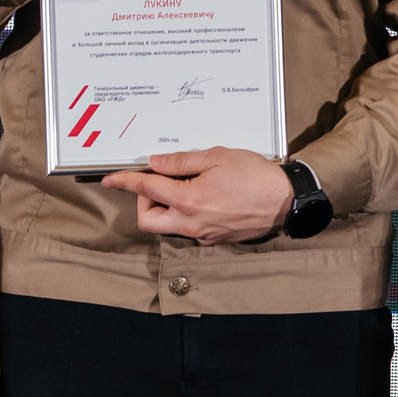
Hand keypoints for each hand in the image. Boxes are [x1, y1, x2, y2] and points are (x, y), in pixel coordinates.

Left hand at [100, 149, 293, 244]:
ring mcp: (203, 234)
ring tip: (185, 186)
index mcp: (190, 200)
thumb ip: (181, 161)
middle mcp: (192, 222)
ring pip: (168, 226)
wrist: (285, 200)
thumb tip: (156, 163)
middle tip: (159, 182)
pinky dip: (184, 213)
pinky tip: (201, 196)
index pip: (147, 190)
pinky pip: (187, 229)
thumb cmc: (256, 176)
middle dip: (145, 201)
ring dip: (165, 207)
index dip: (126, 182)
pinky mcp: (214, 239)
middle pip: (149, 220)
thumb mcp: (217, 157)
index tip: (111, 179)